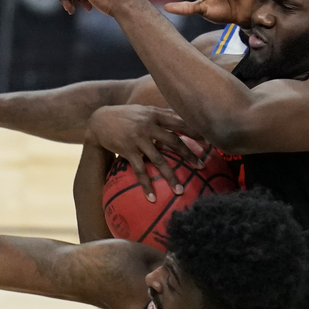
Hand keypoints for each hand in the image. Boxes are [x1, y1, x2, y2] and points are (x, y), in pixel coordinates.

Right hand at [87, 105, 204, 201]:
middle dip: (189, 154)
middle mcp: (148, 125)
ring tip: (180, 191)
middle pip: (173, 141)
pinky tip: (152, 197)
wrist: (99, 120)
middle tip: (201, 167)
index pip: (180, 122)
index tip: (210, 142)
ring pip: (158, 159)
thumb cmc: (126, 116)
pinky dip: (146, 184)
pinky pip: (139, 170)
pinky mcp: (127, 150)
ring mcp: (138, 138)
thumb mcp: (144, 110)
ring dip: (170, 176)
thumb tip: (184, 119)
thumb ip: (162, 115)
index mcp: (155, 115)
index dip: (195, 131)